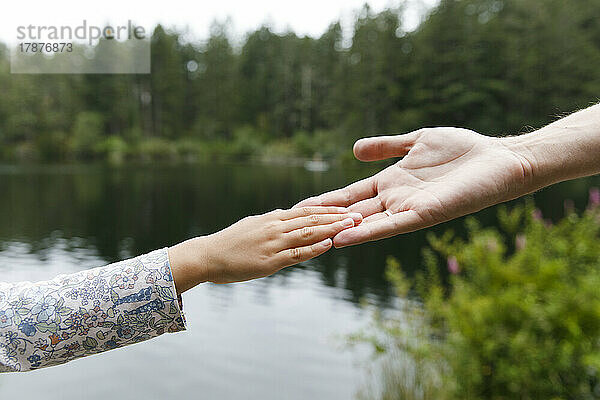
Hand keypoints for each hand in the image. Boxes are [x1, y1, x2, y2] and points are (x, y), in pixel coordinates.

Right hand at [169, 207, 361, 287]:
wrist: (208, 256)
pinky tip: (329, 244)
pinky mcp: (269, 261)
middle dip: (337, 217)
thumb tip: (288, 219)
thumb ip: (273, 223)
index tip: (347, 208)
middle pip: (312, 219)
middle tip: (359, 214)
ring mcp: (273, 243)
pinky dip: (314, 249)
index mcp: (272, 218)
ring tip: (351, 225)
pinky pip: (296, 254)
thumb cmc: (230, 243)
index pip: (306, 211)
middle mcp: (275, 227)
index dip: (329, 210)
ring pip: (308, 233)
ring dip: (332, 229)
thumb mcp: (253, 226)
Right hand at [296, 128, 533, 246]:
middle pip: (351, 210)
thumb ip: (386, 146)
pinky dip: (367, 233)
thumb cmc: (462, 149)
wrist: (497, 160)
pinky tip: (344, 238)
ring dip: (339, 230)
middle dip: (323, 218)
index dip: (325, 200)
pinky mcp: (424, 214)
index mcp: (390, 182)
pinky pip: (391, 226)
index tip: (298, 206)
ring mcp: (407, 209)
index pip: (350, 194)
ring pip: (366, 223)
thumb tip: (354, 151)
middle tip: (291, 226)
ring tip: (310, 237)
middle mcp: (394, 199)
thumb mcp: (416, 141)